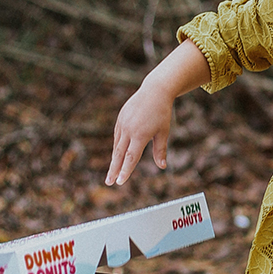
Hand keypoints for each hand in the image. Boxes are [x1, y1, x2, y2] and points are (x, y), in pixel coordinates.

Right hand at [104, 40, 210, 186]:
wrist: (154, 91)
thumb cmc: (162, 113)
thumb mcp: (163, 132)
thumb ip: (160, 150)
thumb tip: (162, 167)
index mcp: (140, 135)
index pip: (131, 157)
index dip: (125, 171)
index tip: (120, 182)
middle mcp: (129, 130)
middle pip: (119, 154)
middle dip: (114, 169)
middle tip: (109, 183)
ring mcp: (123, 124)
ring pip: (117, 146)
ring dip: (114, 160)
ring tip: (112, 173)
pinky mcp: (120, 119)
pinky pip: (117, 136)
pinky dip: (117, 147)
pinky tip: (117, 155)